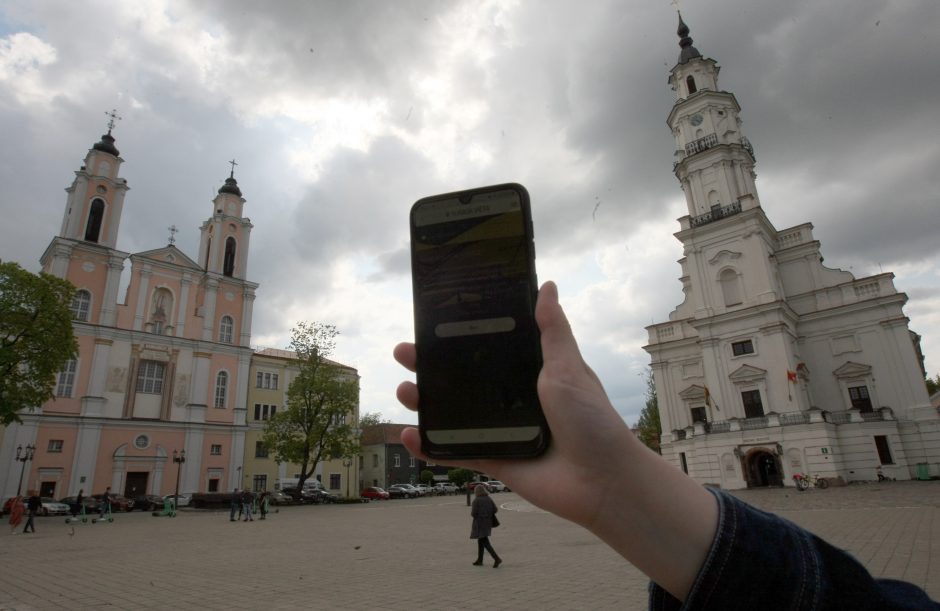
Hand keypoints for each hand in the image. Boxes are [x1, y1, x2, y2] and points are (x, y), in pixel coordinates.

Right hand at [394, 281, 634, 528]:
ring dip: (423, 403)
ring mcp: (500, 430)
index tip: (430, 326)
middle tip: (405, 353)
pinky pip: (455, 452)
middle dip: (429, 367)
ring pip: (451, 415)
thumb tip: (548, 285)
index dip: (456, 339)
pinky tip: (409, 436)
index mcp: (527, 373)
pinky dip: (430, 448)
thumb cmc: (592, 420)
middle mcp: (510, 399)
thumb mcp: (569, 368)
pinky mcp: (495, 460)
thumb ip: (552, 330)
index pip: (484, 350)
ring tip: (405, 392)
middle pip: (460, 379)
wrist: (603, 480)